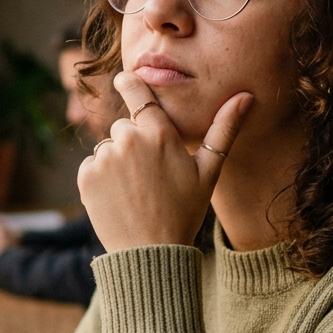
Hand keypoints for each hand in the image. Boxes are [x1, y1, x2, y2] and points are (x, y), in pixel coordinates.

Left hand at [77, 71, 252, 251]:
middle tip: (149, 174)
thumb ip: (224, 130)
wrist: (151, 253)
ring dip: (117, 161)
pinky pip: (92, 165)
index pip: (137, 91)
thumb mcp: (209, 172)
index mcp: (160, 134)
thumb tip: (246, 96)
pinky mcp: (86, 176)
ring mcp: (105, 157)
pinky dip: (101, 178)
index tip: (124, 79)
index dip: (129, 83)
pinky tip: (119, 197)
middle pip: (124, 126)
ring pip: (108, 146)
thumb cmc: (185, 212)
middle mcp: (129, 139)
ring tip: (136, 190)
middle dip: (133, 142)